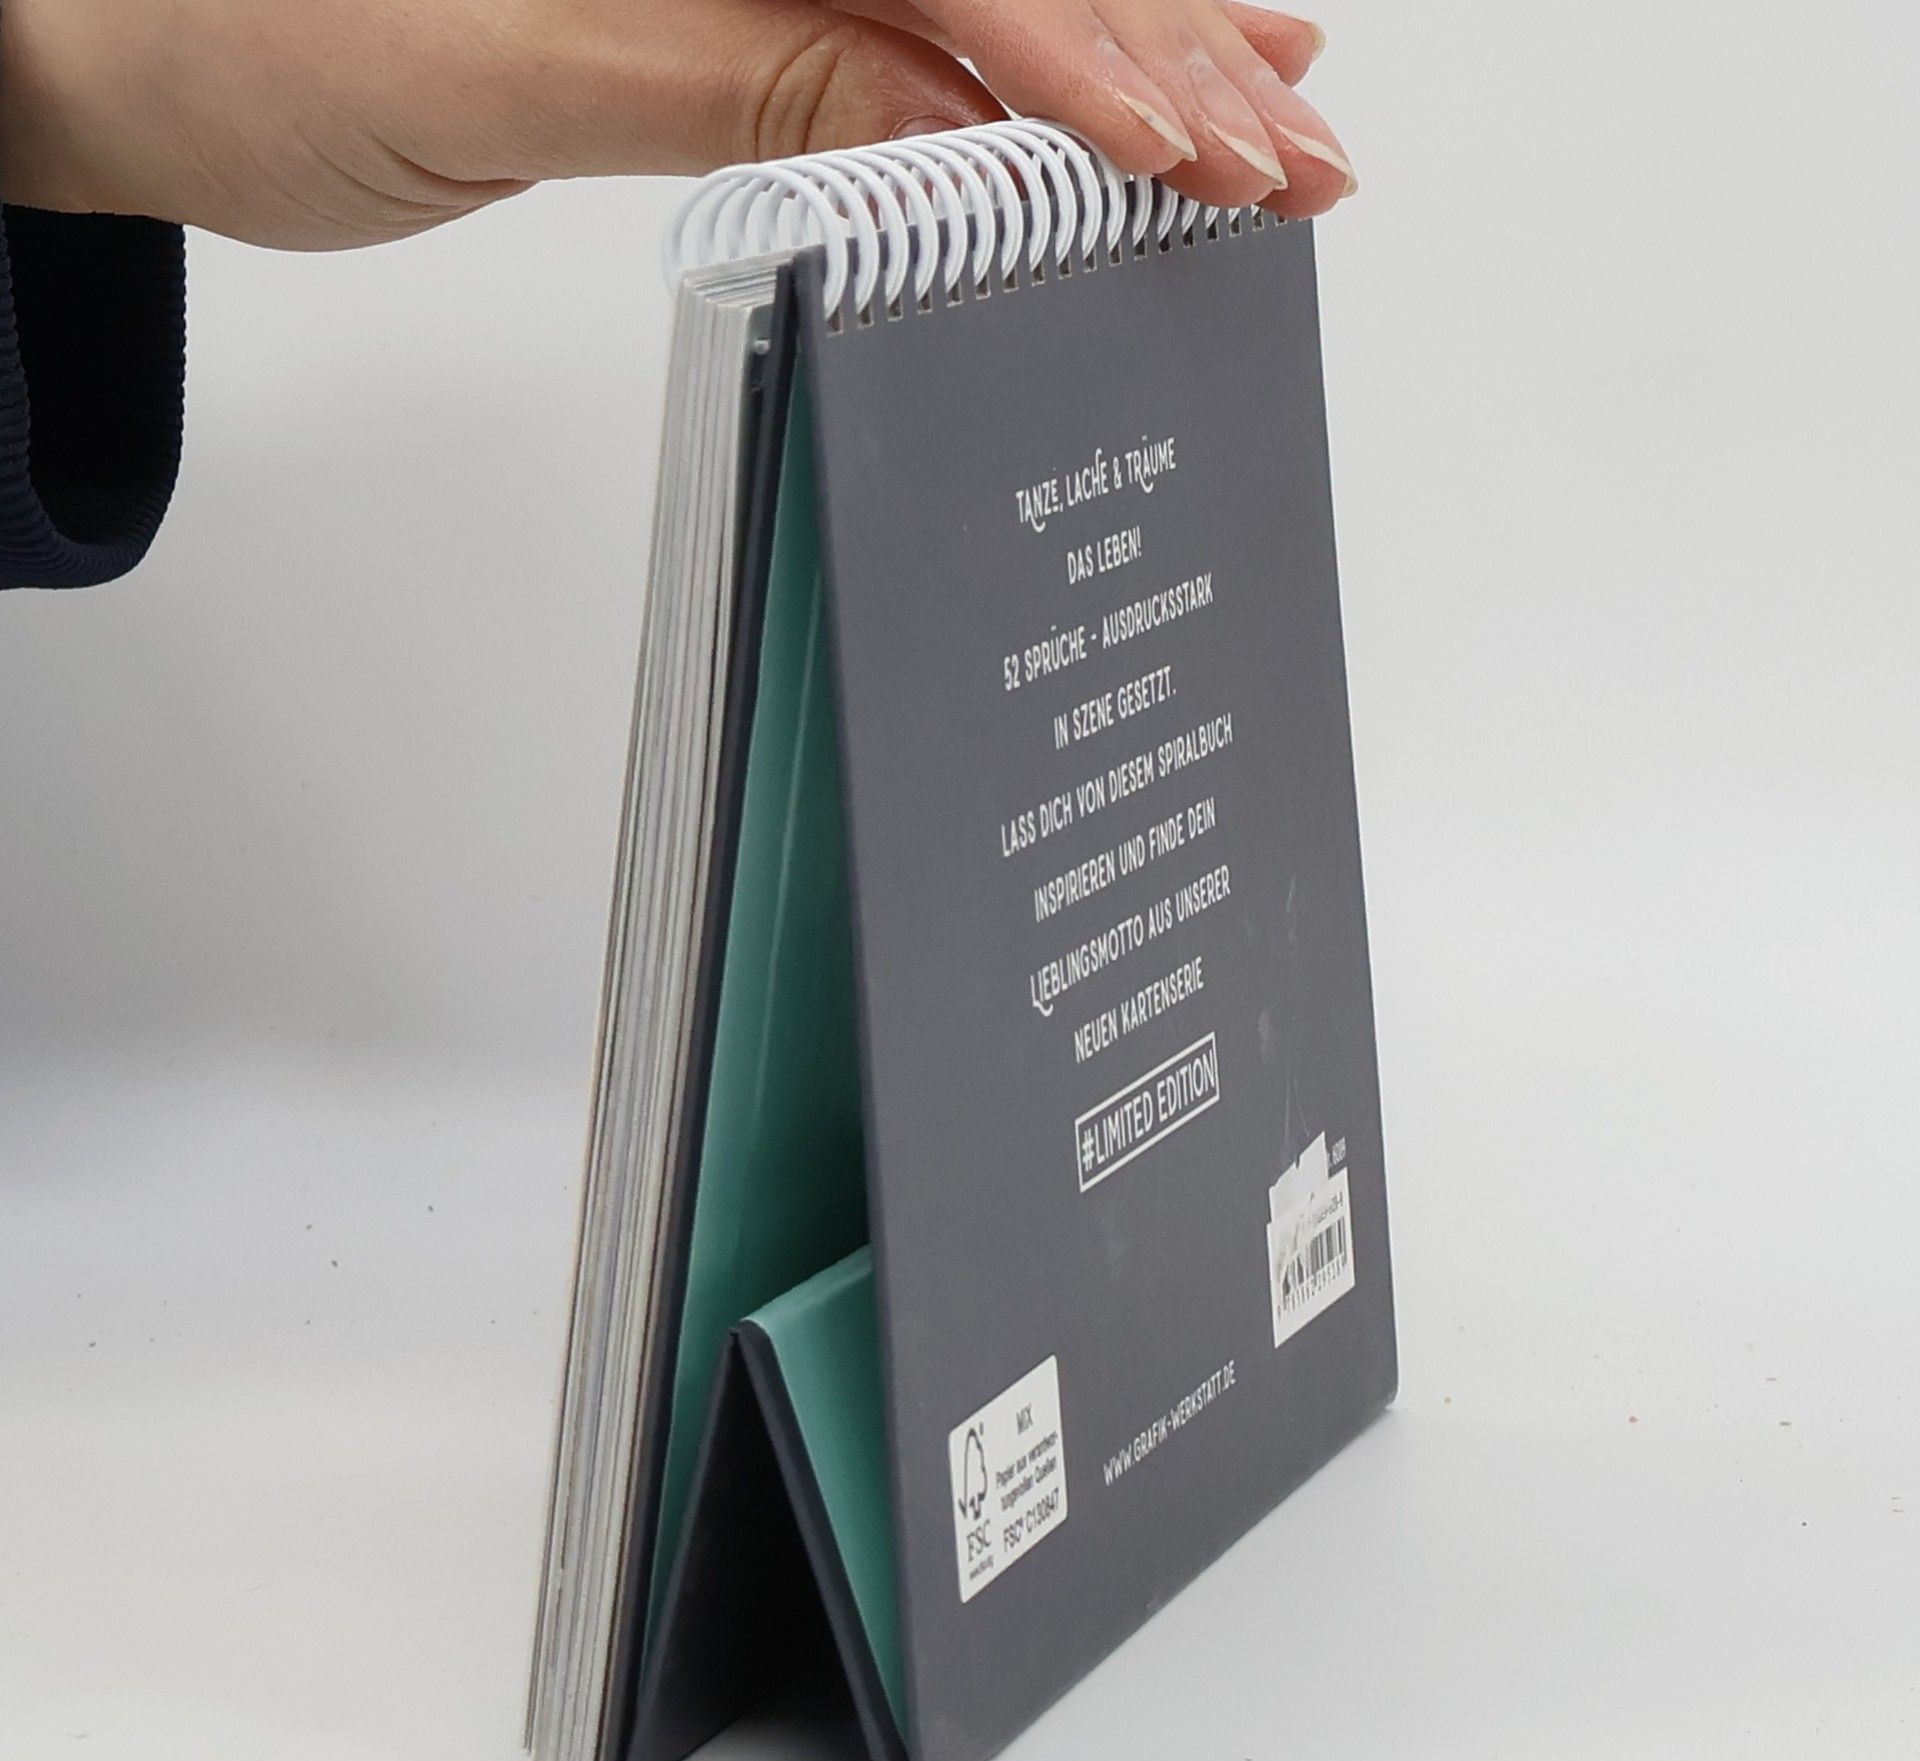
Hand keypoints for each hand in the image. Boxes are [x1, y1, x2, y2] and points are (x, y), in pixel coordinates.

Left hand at [0, 0, 1354, 251]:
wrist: (117, 35)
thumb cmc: (240, 35)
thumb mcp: (491, 67)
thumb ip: (730, 71)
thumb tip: (941, 106)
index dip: (1090, 57)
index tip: (1202, 153)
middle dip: (1163, 51)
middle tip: (1298, 151)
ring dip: (1139, 35)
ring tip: (1276, 97)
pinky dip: (1023, 44)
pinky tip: (1126, 56)